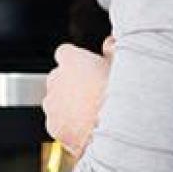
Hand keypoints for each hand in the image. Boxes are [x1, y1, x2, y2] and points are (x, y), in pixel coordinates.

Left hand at [43, 41, 113, 157]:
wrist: (116, 128)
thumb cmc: (119, 93)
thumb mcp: (121, 65)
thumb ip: (112, 50)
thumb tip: (111, 42)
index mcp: (71, 60)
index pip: (66, 53)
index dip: (77, 61)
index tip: (88, 68)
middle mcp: (56, 79)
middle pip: (59, 78)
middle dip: (72, 84)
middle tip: (93, 93)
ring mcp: (52, 104)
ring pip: (57, 102)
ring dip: (69, 105)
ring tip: (92, 114)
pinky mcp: (53, 126)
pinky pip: (59, 124)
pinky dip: (69, 126)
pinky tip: (87, 129)